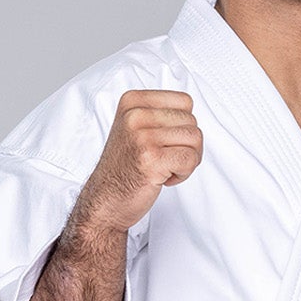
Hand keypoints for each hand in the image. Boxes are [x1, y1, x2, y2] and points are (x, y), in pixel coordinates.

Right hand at [77, 89, 203, 234]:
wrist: (106, 199)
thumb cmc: (125, 168)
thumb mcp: (136, 128)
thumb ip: (161, 115)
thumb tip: (193, 114)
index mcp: (133, 101)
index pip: (184, 101)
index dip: (183, 125)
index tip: (166, 142)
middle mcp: (135, 115)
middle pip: (192, 121)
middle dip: (187, 145)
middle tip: (166, 160)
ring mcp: (142, 137)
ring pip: (195, 139)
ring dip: (187, 160)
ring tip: (166, 168)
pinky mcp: (151, 159)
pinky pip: (190, 159)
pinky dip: (184, 174)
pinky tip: (164, 178)